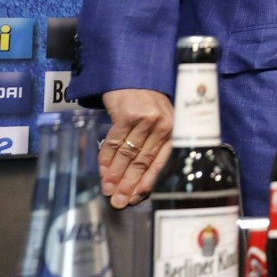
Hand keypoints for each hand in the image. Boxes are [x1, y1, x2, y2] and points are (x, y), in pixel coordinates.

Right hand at [99, 88, 173, 208]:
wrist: (134, 74)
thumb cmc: (148, 103)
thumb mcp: (159, 121)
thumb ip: (154, 146)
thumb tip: (139, 180)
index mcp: (174, 130)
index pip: (161, 163)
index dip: (147, 183)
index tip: (135, 200)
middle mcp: (163, 125)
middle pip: (143, 162)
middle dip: (129, 185)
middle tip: (118, 202)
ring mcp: (145, 119)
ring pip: (128, 154)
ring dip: (115, 175)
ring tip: (107, 190)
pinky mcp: (127, 114)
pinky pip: (114, 142)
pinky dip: (107, 158)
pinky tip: (102, 171)